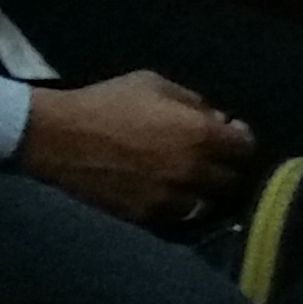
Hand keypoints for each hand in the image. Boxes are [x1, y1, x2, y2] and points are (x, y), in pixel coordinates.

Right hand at [17, 70, 253, 223]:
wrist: (58, 138)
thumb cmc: (107, 103)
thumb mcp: (155, 84)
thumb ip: (193, 101)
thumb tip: (218, 118)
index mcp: (199, 134)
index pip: (245, 148)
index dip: (240, 140)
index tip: (230, 134)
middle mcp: (192, 170)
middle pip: (231, 181)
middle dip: (226, 168)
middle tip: (214, 159)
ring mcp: (169, 198)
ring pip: (207, 205)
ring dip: (206, 192)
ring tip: (194, 181)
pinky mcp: (145, 218)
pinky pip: (178, 218)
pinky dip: (181, 207)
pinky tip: (171, 193)